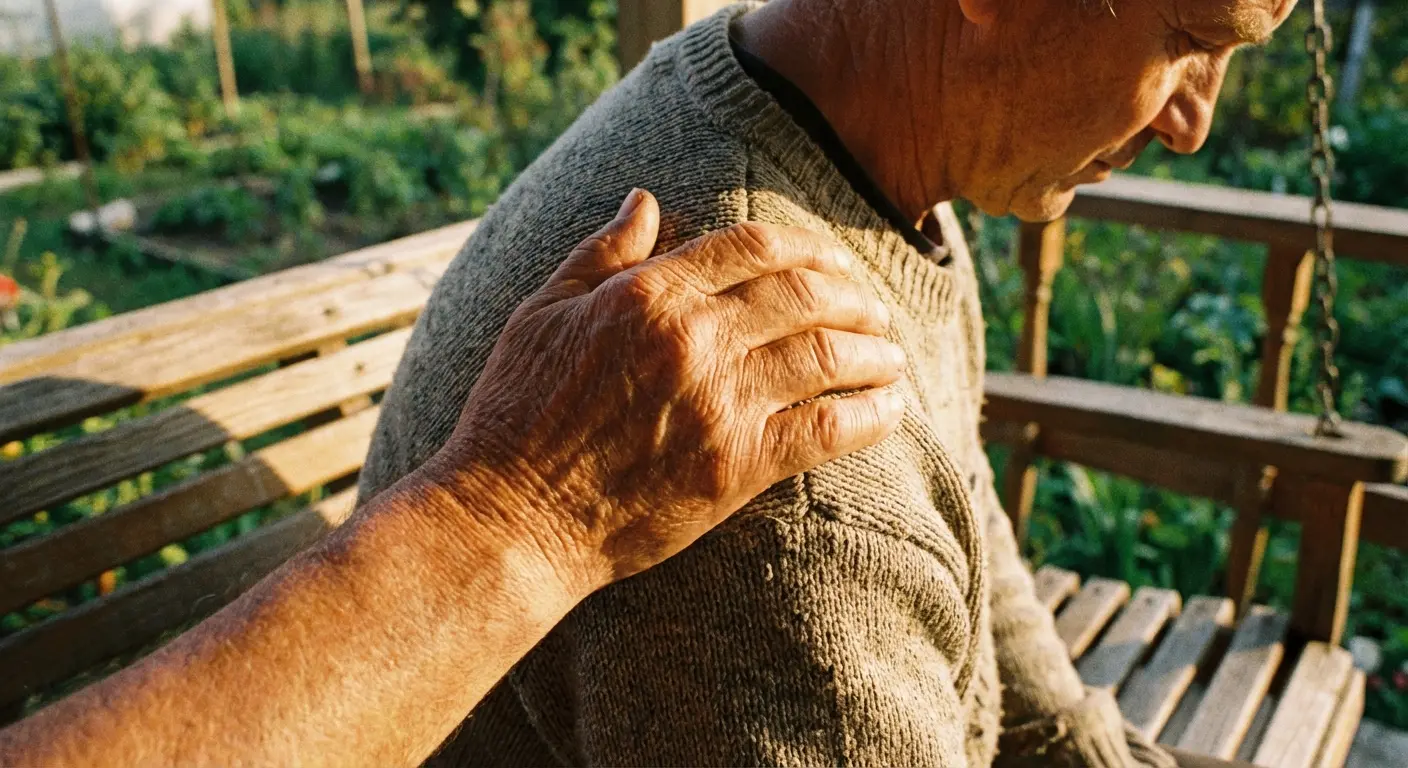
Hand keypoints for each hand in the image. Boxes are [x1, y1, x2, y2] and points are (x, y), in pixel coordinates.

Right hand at [424, 189, 905, 589]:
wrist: (511, 518)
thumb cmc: (515, 412)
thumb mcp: (542, 313)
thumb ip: (601, 253)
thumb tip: (645, 199)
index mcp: (647, 295)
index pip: (754, 247)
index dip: (810, 249)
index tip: (836, 265)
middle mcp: (692, 339)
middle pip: (805, 296)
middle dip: (856, 297)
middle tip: (877, 311)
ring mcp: (718, 403)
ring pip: (828, 356)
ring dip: (875, 353)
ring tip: (893, 358)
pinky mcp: (736, 468)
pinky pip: (827, 430)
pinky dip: (871, 415)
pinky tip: (889, 409)